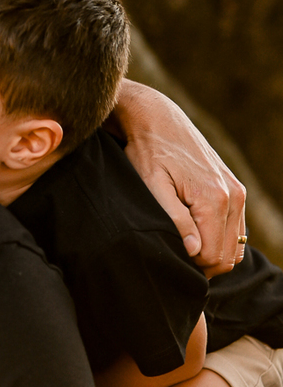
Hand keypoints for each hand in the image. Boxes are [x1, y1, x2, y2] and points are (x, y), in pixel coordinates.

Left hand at [118, 81, 246, 272]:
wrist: (159, 120)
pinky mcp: (235, 188)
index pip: (212, 256)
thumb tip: (194, 251)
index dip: (191, 265)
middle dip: (204, 264)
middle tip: (175, 255)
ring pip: (236, 245)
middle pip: (228, 255)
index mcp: (214, 199)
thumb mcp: (152, 187)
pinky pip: (236, 229)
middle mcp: (233, 196)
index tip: (170, 256)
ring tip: (183, 244)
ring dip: (213, 252)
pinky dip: (221, 239)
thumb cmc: (148, 153)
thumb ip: (175, 220)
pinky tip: (196, 233)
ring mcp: (237, 192)